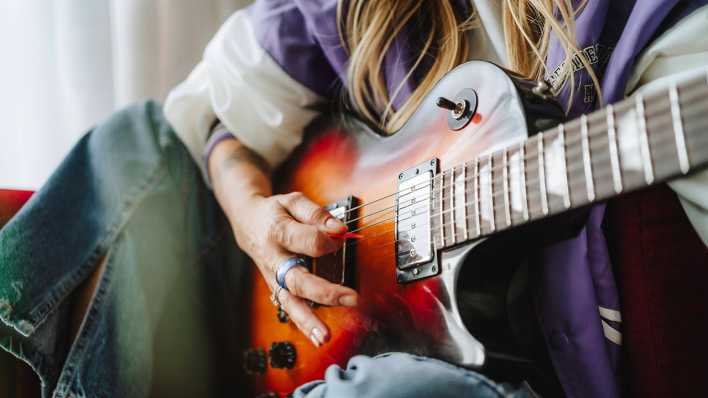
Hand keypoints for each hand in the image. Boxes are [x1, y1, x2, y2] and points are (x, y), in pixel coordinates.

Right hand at [229, 191, 358, 346]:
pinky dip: (303, 324)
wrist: (247, 222)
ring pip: (289, 301)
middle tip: (351, 298)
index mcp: (278, 231)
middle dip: (324, 291)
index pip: (308, 240)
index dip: (329, 239)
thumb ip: (317, 214)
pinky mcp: (276, 287)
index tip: (342, 235)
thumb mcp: (294, 202)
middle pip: (297, 279)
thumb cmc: (275, 212)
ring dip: (308, 320)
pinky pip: (289, 307)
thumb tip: (340, 230)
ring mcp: (273, 276)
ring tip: (325, 336)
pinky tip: (318, 337)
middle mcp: (274, 258)